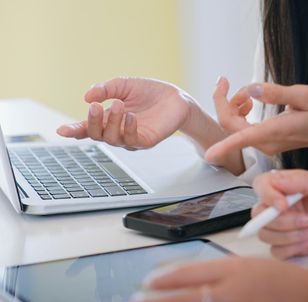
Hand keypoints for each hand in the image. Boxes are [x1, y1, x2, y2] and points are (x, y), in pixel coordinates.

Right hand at [57, 77, 198, 149]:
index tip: (61, 130)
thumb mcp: (124, 85)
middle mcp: (117, 131)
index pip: (87, 128)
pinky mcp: (146, 141)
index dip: (73, 130)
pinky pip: (132, 140)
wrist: (176, 98)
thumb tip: (87, 97)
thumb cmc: (149, 93)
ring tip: (120, 105)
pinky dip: (129, 128)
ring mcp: (131, 138)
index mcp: (108, 119)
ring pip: (112, 138)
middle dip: (92, 121)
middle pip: (96, 135)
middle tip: (95, 106)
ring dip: (112, 122)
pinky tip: (131, 116)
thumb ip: (105, 89)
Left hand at [205, 82, 307, 164]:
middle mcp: (266, 142)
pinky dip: (239, 112)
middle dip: (222, 102)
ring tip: (248, 92)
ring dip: (231, 106)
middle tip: (225, 81)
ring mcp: (265, 144)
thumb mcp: (307, 96)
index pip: (243, 140)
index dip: (224, 146)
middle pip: (230, 126)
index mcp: (274, 131)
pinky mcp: (265, 142)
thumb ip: (278, 93)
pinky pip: (242, 128)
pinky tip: (250, 101)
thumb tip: (253, 89)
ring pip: (234, 127)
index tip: (209, 154)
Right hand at [252, 169, 307, 258]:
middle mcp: (284, 207)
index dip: (267, 196)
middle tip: (307, 221)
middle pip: (259, 215)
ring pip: (266, 234)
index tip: (283, 205)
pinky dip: (291, 248)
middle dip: (281, 221)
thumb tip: (275, 180)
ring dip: (289, 235)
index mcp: (290, 187)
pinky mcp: (292, 247)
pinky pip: (276, 252)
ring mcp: (287, 228)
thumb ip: (301, 181)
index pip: (262, 186)